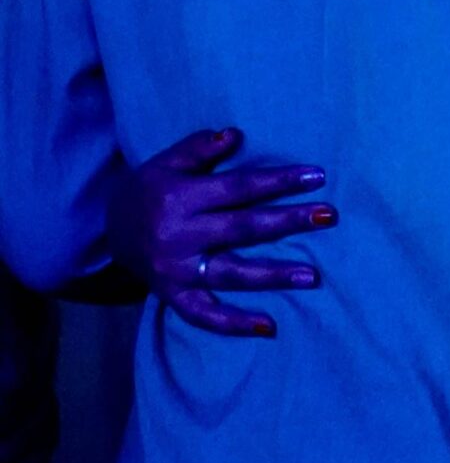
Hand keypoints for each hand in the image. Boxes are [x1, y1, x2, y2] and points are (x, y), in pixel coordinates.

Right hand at [106, 127, 336, 336]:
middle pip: (243, 228)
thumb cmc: (148, 192)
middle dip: (288, 222)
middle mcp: (179, 235)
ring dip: (274, 276)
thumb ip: (198, 148)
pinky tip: (267, 327)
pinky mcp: (174, 296)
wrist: (109, 232)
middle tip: (329, 216)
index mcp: (180, 198)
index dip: (278, 182)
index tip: (317, 177)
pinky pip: (205, 314)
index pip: (238, 188)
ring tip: (313, 276)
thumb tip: (234, 135)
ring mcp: (177, 269)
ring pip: (232, 273)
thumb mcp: (164, 163)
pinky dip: (234, 324)